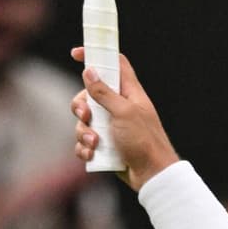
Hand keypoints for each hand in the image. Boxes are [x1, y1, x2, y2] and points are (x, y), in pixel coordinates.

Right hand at [70, 47, 179, 190]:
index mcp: (129, 93)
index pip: (114, 65)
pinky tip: (93, 154)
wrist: (151, 175)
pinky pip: (85, 142)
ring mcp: (111, 126)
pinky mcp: (105, 145)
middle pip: (89, 95)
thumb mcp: (124, 112)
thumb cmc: (144, 141)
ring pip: (84, 121)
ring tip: (95, 143)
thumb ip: (104, 92)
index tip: (76, 53)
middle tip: (86, 115)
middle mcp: (119, 107)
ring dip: (84, 132)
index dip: (96, 55)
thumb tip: (89, 71)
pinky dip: (85, 148)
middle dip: (81, 105)